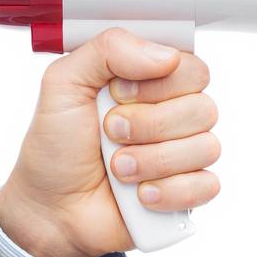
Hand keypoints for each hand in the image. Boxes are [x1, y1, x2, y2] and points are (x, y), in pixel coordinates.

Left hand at [0, 28, 221, 256]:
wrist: (49, 207)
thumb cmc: (56, 148)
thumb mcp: (64, 83)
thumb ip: (108, 49)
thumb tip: (165, 55)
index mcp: (152, 83)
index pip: (193, 68)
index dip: (160, 83)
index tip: (119, 94)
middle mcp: (174, 116)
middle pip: (203, 108)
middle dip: (150, 125)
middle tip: (112, 133)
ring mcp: (184, 156)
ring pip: (206, 147)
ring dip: (153, 161)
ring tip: (118, 169)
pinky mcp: (188, 192)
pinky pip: (207, 186)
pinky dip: (169, 192)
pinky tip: (140, 194)